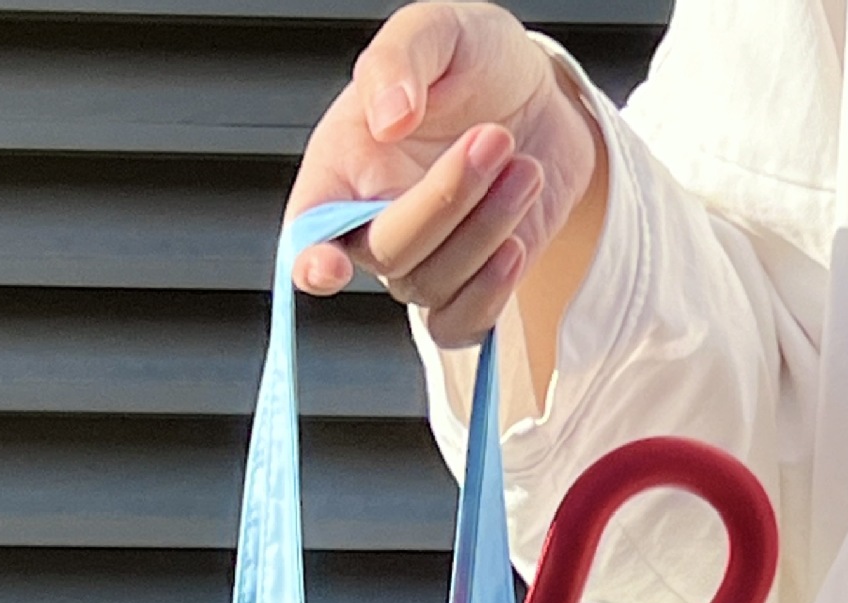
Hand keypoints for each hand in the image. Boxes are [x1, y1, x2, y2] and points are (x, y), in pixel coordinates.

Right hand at [287, 2, 601, 346]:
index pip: (306, 228)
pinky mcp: (466, 290)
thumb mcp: (438, 31)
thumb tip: (389, 116)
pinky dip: (492, 292)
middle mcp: (370, 226)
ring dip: (487, 226)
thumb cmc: (474, 63)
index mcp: (340, 169)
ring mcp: (419, 265)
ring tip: (523, 164)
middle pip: (388, 252)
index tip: (329, 266)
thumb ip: (399, 59)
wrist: (540, 97)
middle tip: (494, 137)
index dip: (309, 256)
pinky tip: (518, 243)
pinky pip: (462, 325)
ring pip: (434, 284)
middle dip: (446, 200)